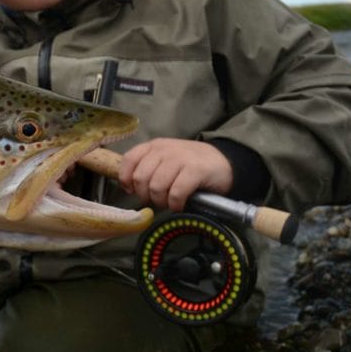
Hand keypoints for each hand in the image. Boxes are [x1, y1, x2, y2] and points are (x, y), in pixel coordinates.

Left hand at [117, 138, 233, 211]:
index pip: (129, 160)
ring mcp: (180, 159)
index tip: (133, 191)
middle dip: (145, 195)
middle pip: (140, 178)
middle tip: (155, 200)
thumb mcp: (166, 159)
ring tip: (168, 203)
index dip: (126, 179)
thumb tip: (129, 187)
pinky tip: (179, 205)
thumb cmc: (190, 164)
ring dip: (160, 201)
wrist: (224, 161)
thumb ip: (148, 167)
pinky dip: (175, 204)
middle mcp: (164, 150)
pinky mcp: (195, 170)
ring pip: (156, 187)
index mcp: (154, 146)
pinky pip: (175, 193)